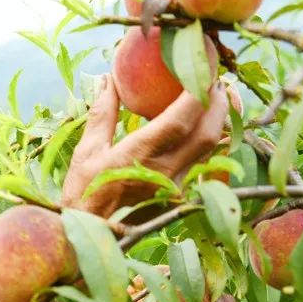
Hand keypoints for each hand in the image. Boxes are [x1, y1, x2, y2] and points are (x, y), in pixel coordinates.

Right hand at [61, 75, 227, 217]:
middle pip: (207, 133)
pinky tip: (208, 124)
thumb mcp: (87, 151)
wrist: (90, 235)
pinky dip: (211, 139)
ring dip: (219, 120)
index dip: (197, 91)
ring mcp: (176, 186)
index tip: (203, 66)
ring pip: (211, 149)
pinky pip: (204, 162)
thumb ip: (103, 113)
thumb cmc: (83, 193)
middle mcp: (164, 173)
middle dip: (218, 102)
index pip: (179, 120)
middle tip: (217, 77)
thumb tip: (109, 80)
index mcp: (137, 157)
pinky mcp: (180, 195)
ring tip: (217, 96)